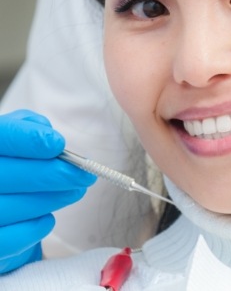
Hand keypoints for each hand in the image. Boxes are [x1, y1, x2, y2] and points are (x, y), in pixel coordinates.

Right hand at [0, 110, 95, 272]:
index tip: (59, 145)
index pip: (3, 135)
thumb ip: (32, 126)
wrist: (1, 200)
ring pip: (9, 207)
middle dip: (53, 174)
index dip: (30, 140)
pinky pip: (7, 240)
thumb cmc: (13, 159)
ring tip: (76, 191)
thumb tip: (50, 137)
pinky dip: (33, 229)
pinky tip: (48, 218)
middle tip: (85, 175)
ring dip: (51, 200)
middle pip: (6, 175)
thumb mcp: (20, 132)